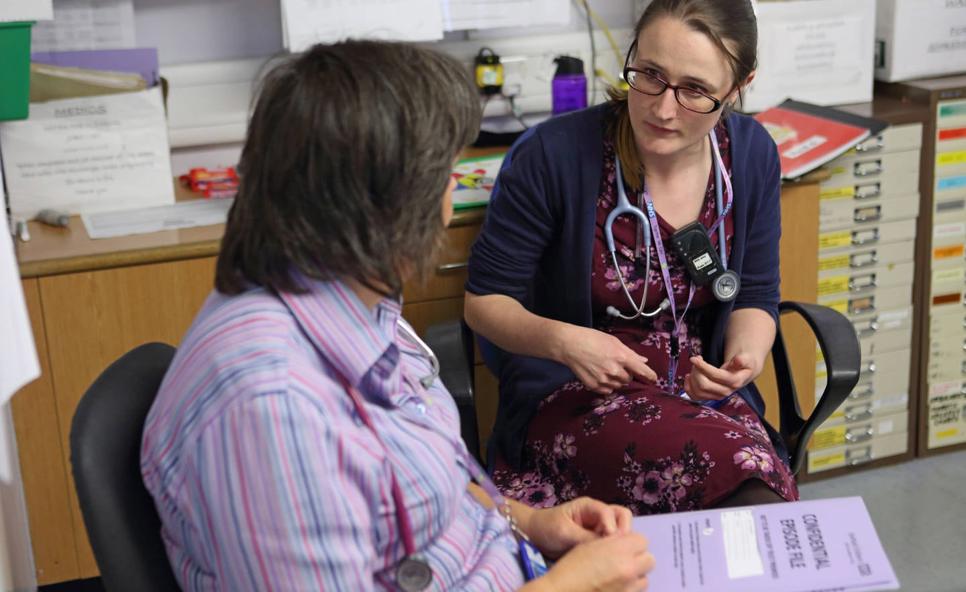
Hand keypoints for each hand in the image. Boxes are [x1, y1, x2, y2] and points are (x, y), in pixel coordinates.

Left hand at [525, 497, 632, 558]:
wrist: (535, 535)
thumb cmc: (547, 527)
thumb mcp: (564, 532)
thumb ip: (584, 537)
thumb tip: (604, 547)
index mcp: (589, 506)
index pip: (610, 512)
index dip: (613, 526)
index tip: (610, 541)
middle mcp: (598, 515)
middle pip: (622, 517)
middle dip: (623, 531)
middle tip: (617, 548)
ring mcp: (599, 527)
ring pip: (620, 530)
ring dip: (619, 541)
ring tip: (612, 554)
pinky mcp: (597, 540)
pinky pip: (611, 543)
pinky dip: (613, 549)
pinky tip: (607, 559)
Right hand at [536, 532, 654, 591]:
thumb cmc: (570, 567)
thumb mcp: (589, 545)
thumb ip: (611, 541)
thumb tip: (624, 541)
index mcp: (619, 550)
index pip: (642, 540)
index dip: (632, 542)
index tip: (622, 546)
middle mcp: (629, 569)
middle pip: (649, 560)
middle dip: (638, 558)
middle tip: (622, 561)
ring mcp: (629, 588)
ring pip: (645, 579)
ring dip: (635, 576)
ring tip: (618, 577)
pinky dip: (628, 589)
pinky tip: (614, 587)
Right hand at [557, 326, 656, 393]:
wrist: (569, 345)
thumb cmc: (592, 339)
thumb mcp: (614, 341)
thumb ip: (630, 353)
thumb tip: (643, 361)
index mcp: (621, 356)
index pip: (642, 371)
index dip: (650, 376)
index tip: (654, 379)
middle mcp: (614, 370)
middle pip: (628, 379)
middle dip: (626, 374)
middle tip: (617, 366)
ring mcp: (604, 379)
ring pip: (618, 386)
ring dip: (616, 380)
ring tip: (605, 369)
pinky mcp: (594, 386)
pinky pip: (607, 391)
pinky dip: (606, 385)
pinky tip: (599, 375)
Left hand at [683, 353, 757, 400]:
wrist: (743, 373)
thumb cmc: (743, 365)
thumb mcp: (746, 359)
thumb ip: (742, 359)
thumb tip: (738, 360)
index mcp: (735, 382)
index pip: (716, 376)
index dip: (703, 367)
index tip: (695, 358)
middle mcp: (725, 392)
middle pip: (704, 385)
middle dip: (696, 370)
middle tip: (697, 359)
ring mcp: (717, 396)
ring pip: (697, 391)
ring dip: (692, 377)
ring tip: (695, 366)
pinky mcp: (709, 397)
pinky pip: (694, 396)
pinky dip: (688, 386)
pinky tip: (689, 376)